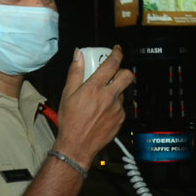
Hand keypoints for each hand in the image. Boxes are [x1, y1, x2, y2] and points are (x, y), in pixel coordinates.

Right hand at [54, 46, 134, 165]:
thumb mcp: (68, 94)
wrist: (77, 145)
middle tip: (115, 73)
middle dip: (123, 71)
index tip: (117, 50)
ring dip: (116, 90)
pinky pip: (122, 107)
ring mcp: (117, 108)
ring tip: (103, 98)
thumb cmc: (70, 121)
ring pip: (123, 92)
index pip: (112, 64)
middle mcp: (109, 96)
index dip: (117, 53)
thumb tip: (78, 55)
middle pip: (127, 76)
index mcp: (95, 88)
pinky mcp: (121, 119)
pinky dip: (115, 105)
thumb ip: (75, 72)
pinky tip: (104, 110)